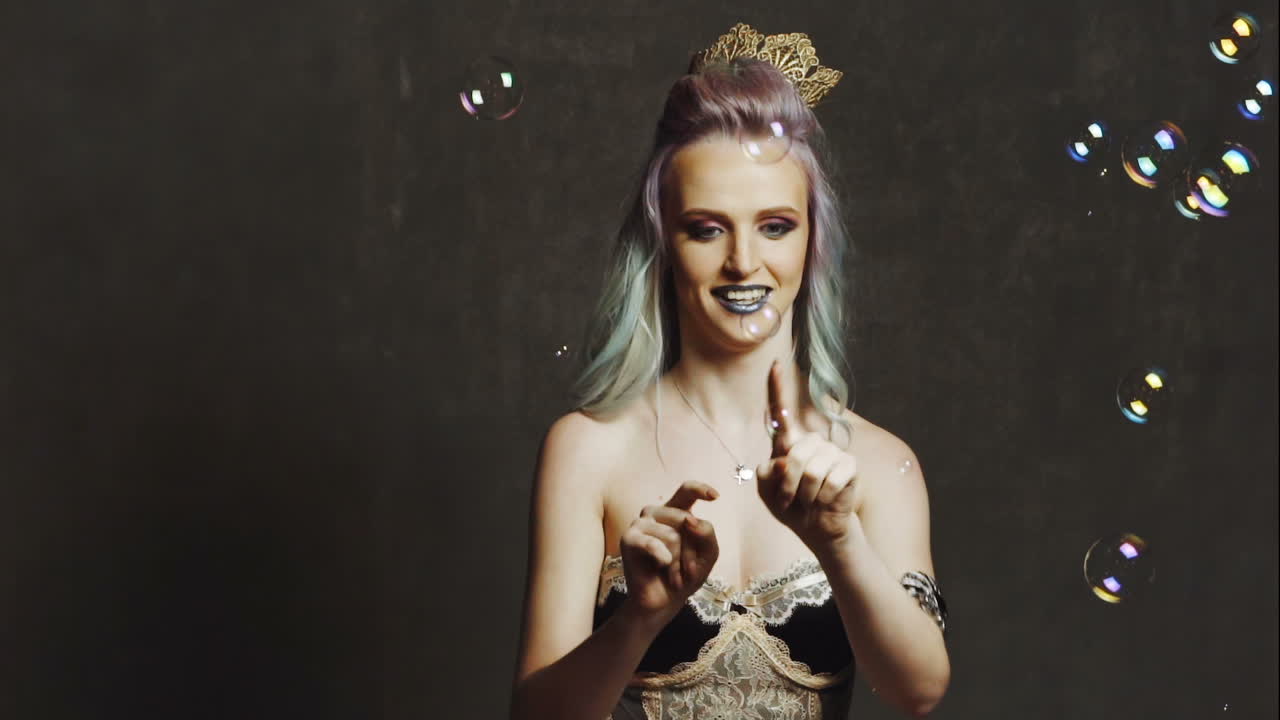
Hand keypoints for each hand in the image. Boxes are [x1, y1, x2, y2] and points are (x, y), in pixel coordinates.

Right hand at [618, 480, 720, 626]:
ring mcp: (640, 524)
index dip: (700, 489)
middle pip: (685, 519)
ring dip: (679, 561)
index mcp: (674, 512)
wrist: (662, 602)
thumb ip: (707, 533)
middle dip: (692, 550)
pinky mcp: (628, 539)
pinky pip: (653, 543)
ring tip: (675, 576)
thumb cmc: (685, 575)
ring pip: (672, 534)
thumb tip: (691, 520)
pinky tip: (663, 565)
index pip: (686, 490)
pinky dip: (664, 558)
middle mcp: (655, 513)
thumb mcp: (708, 554)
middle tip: (689, 572)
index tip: (715, 497)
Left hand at [755, 360, 859, 551]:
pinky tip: (825, 502)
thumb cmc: (792, 507)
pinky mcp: (850, 465)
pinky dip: (823, 498)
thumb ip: (768, 473)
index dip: (777, 388)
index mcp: (789, 443)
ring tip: (808, 502)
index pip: (781, 412)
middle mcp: (812, 442)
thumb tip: (788, 460)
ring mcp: (833, 451)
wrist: (819, 529)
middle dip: (787, 483)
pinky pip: (830, 480)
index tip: (775, 364)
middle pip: (794, 453)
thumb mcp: (768, 492)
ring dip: (804, 494)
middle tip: (789, 500)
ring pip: (811, 469)